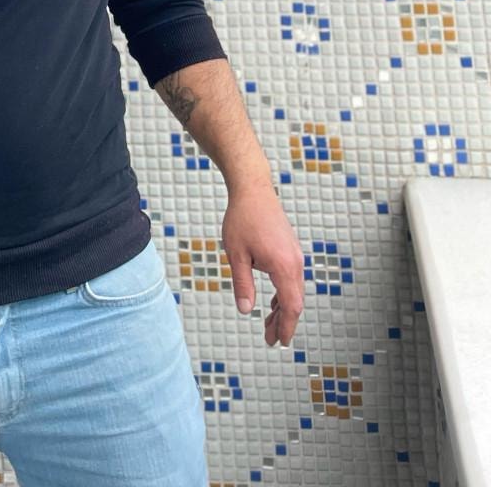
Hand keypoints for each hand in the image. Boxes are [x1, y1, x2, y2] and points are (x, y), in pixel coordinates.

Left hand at [220, 181, 304, 346]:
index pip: (291, 306)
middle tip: (271, 340)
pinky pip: (291, 278)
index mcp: (284, 266)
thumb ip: (243, 284)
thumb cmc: (242, 219)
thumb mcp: (237, 254)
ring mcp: (295, 255)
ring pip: (293, 290)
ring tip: (270, 326)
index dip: (287, 327)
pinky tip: (274, 303)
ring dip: (283, 309)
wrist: (253, 189)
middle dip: (284, 322)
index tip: (281, 342)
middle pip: (294, 301)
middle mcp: (295, 262)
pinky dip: (284, 294)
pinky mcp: (290, 249)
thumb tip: (246, 310)